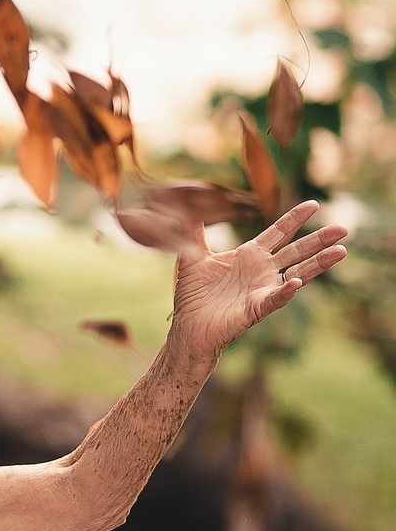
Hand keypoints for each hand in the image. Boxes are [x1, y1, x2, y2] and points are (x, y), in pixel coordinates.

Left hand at [171, 200, 347, 357]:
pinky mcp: (256, 309)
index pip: (278, 232)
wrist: (187, 327)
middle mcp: (262, 271)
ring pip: (297, 274)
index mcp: (249, 255)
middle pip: (296, 251)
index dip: (295, 219)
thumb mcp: (192, 258)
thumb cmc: (193, 296)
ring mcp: (262, 289)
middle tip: (344, 227)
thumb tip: (187, 207)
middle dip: (319, 239)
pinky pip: (275, 299)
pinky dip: (285, 291)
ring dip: (318, 264)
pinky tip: (296, 283)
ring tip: (341, 251)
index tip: (314, 204)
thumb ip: (194, 233)